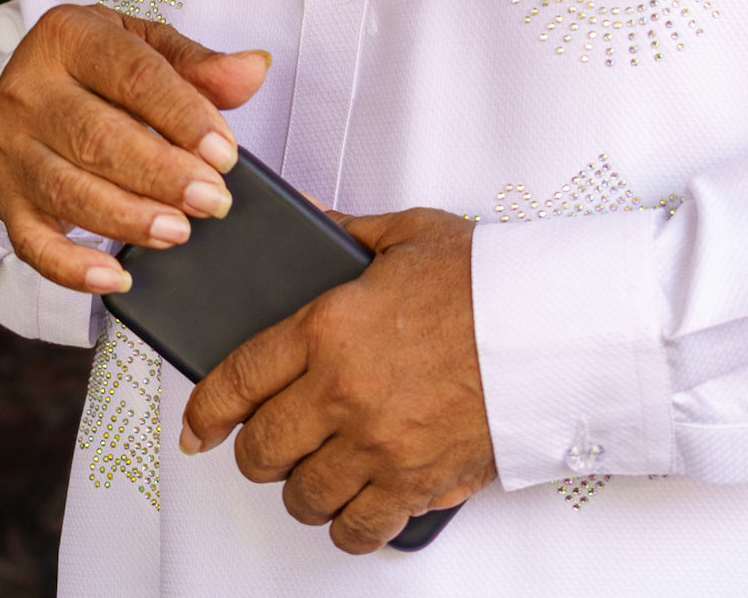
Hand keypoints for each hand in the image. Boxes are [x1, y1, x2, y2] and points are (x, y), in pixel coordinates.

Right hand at [0, 3, 269, 295]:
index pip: (132, 76)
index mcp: (70, 37)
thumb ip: (197, 62)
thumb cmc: (95, 65)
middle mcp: (31, 92)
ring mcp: (13, 150)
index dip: (182, 115)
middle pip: (97, 138)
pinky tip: (116, 279)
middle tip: (213, 201)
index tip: (226, 153)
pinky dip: (72, 268)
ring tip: (178, 233)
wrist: (20, 85)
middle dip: (161, 174)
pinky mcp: (7, 200)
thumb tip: (253, 70)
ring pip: (67, 191)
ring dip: (127, 218)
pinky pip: (33, 243)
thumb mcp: (142, 44)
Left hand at [180, 207, 496, 553]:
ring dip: (300, 487)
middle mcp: (344, 392)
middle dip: (254, 450)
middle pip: (262, 449)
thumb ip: (345, 230)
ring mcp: (379, 445)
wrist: (550, 327)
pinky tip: (353, 504)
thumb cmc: (485, 280)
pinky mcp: (416, 484)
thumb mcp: (405, 234)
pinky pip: (359, 529)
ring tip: (311, 469)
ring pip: (304, 496)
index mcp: (329, 327)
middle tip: (266, 441)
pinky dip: (348, 524)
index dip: (204, 411)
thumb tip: (307, 218)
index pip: (237, 379)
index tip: (197, 427)